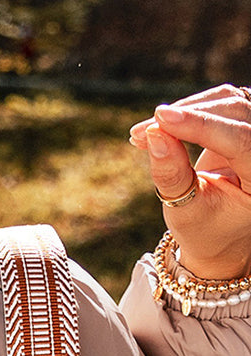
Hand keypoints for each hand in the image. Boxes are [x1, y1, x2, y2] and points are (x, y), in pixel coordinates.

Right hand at [130, 84, 250, 279]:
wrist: (219, 228)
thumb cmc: (205, 227)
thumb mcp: (186, 211)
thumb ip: (173, 177)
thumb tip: (155, 135)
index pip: (240, 140)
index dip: (200, 128)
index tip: (161, 121)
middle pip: (232, 113)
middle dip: (185, 118)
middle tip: (141, 133)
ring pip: (225, 101)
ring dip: (183, 111)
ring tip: (143, 133)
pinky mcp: (244, 119)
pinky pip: (218, 102)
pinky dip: (187, 110)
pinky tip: (160, 126)